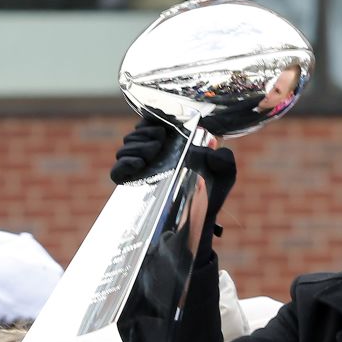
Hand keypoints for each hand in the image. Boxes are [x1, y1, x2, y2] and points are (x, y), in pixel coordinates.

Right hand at [110, 117, 236, 260]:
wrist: (202, 222)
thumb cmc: (212, 195)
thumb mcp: (224, 175)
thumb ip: (224, 159)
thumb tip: (212, 150)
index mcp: (170, 146)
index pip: (150, 124)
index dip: (151, 120)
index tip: (161, 125)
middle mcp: (152, 157)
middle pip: (135, 134)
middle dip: (144, 133)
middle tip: (160, 140)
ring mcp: (141, 172)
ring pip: (125, 148)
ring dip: (137, 146)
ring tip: (153, 152)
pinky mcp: (132, 187)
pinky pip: (117, 172)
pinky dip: (124, 164)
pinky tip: (139, 164)